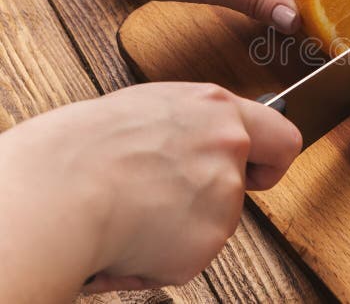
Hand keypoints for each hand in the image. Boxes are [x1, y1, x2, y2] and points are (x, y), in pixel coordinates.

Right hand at [0, 83, 300, 299]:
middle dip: (252, 183)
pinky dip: (168, 252)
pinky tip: (135, 235)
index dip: (271, 153)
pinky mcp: (210, 237)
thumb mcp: (148, 110)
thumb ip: (190, 125)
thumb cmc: (84, 149)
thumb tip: (196, 140)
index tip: (256, 165)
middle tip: (207, 195)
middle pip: (270, 167)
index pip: (280, 128)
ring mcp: (224, 191)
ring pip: (221, 215)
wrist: (58, 192)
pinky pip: (195, 250)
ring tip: (138, 213)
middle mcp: (229, 142)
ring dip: (189, 222)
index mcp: (214, 107)